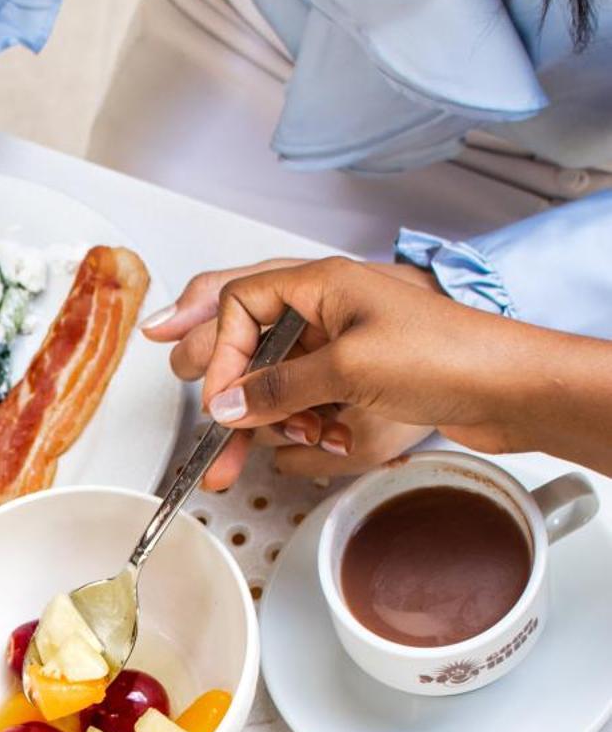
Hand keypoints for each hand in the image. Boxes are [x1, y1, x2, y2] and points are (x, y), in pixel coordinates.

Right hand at [143, 257, 439, 489]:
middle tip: (222, 447)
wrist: (509, 387)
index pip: (241, 306)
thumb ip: (277, 387)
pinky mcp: (363, 377)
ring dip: (283, 419)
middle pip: (257, 351)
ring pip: (284, 383)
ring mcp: (346, 344)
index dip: (223, 355)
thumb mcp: (347, 369)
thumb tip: (227, 403)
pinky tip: (332, 439)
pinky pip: (314, 400)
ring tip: (303, 438)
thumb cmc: (447, 355)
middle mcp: (329, 308)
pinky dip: (314, 424)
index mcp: (321, 284)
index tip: (221, 401)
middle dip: (240, 402)